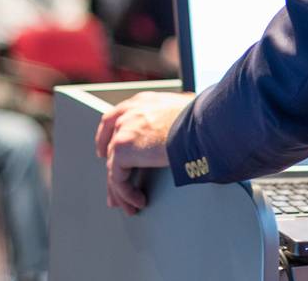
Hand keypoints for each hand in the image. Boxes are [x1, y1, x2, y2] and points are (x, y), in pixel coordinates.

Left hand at [94, 91, 193, 214]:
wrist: (202, 125)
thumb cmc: (203, 119)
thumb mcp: (183, 111)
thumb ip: (173, 119)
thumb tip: (185, 130)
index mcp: (141, 102)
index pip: (113, 119)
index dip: (106, 138)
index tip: (104, 153)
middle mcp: (128, 114)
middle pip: (110, 145)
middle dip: (112, 171)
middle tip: (114, 190)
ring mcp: (123, 130)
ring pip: (113, 167)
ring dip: (121, 190)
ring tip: (131, 205)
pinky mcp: (122, 149)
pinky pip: (118, 179)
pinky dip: (126, 194)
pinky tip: (139, 201)